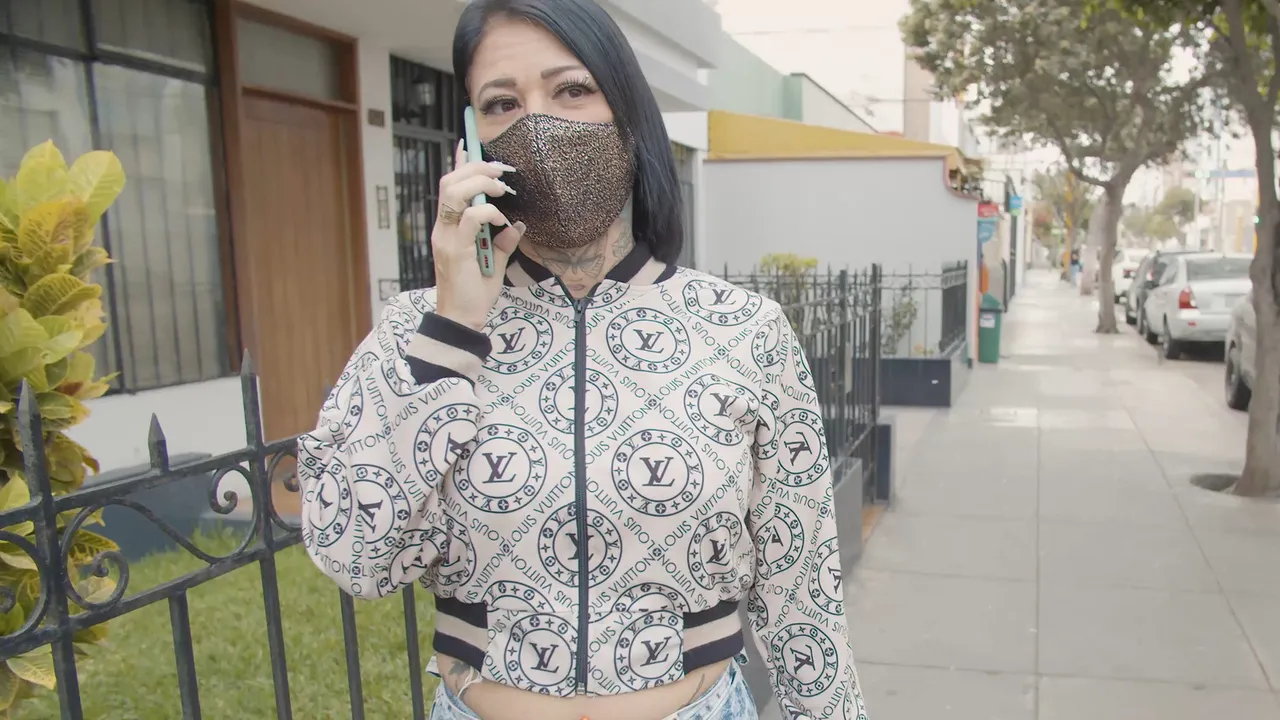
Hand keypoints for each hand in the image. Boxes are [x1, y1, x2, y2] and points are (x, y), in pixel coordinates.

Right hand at [432, 139, 525, 330]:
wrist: (462, 319)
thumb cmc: (474, 294)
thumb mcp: (494, 263)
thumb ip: (503, 243)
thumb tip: (517, 225)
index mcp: (448, 228)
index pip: (449, 188)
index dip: (458, 165)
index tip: (468, 145)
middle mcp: (443, 229)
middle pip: (448, 182)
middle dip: (475, 168)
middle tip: (501, 170)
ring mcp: (446, 238)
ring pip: (453, 193)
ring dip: (479, 183)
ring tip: (500, 187)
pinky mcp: (455, 250)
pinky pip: (469, 219)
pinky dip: (487, 213)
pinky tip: (501, 219)